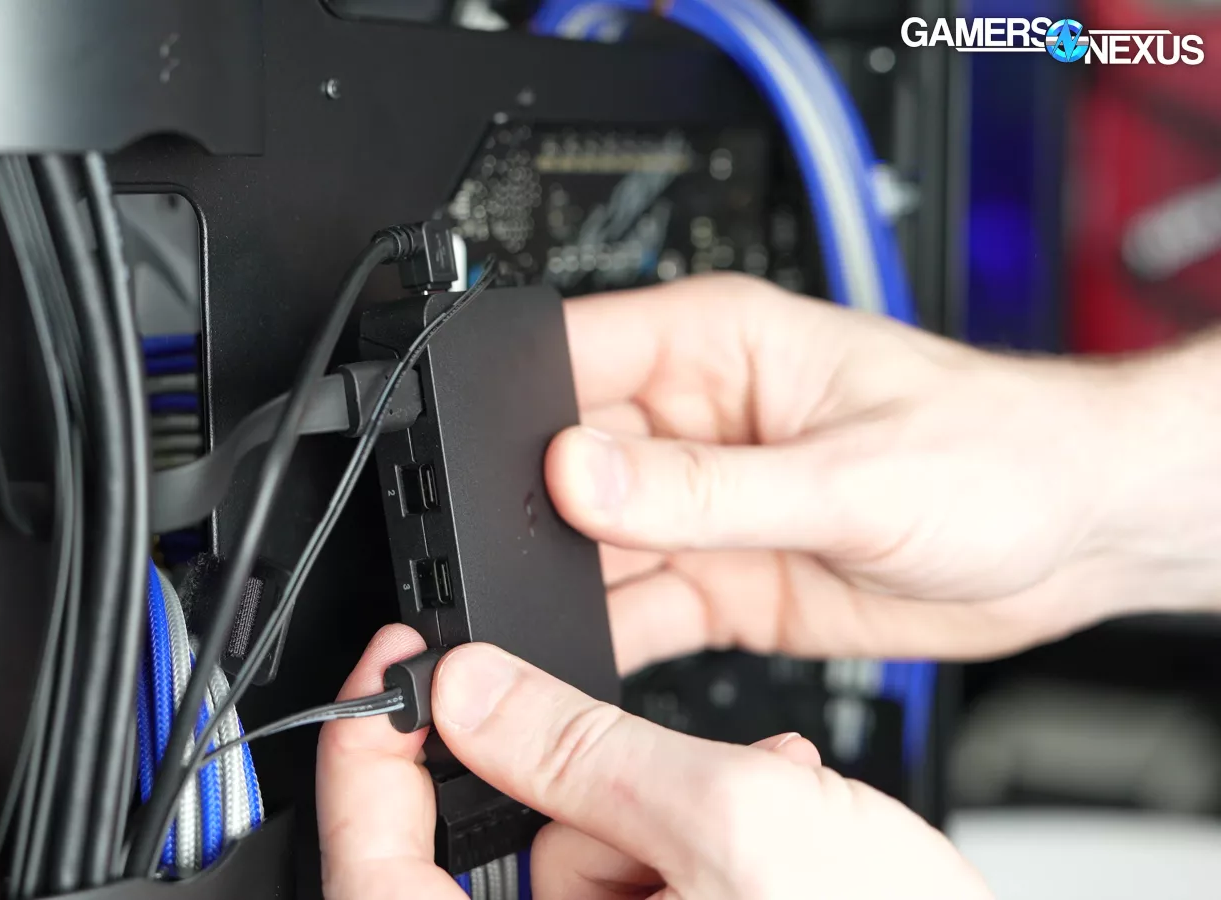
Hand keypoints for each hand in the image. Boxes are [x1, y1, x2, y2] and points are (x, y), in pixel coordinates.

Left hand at [319, 628, 990, 899]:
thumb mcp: (739, 824)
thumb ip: (586, 747)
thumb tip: (472, 691)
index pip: (371, 872)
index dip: (365, 760)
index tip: (396, 675)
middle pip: (495, 859)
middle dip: (588, 785)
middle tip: (664, 761)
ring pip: (577, 866)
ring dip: (662, 810)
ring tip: (767, 805)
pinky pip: (634, 893)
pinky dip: (691, 850)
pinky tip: (772, 837)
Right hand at [549, 275, 1220, 668]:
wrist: (1078, 538)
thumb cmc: (999, 455)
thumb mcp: (848, 475)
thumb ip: (705, 487)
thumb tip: (574, 473)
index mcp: (714, 348)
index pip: (569, 355)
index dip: (511, 410)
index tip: (482, 474)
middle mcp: (691, 424)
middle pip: (556, 462)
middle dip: (526, 514)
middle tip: (510, 565)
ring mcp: (700, 508)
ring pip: (585, 545)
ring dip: (559, 583)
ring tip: (542, 619)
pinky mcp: (719, 579)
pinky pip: (631, 610)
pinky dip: (599, 637)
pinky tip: (581, 656)